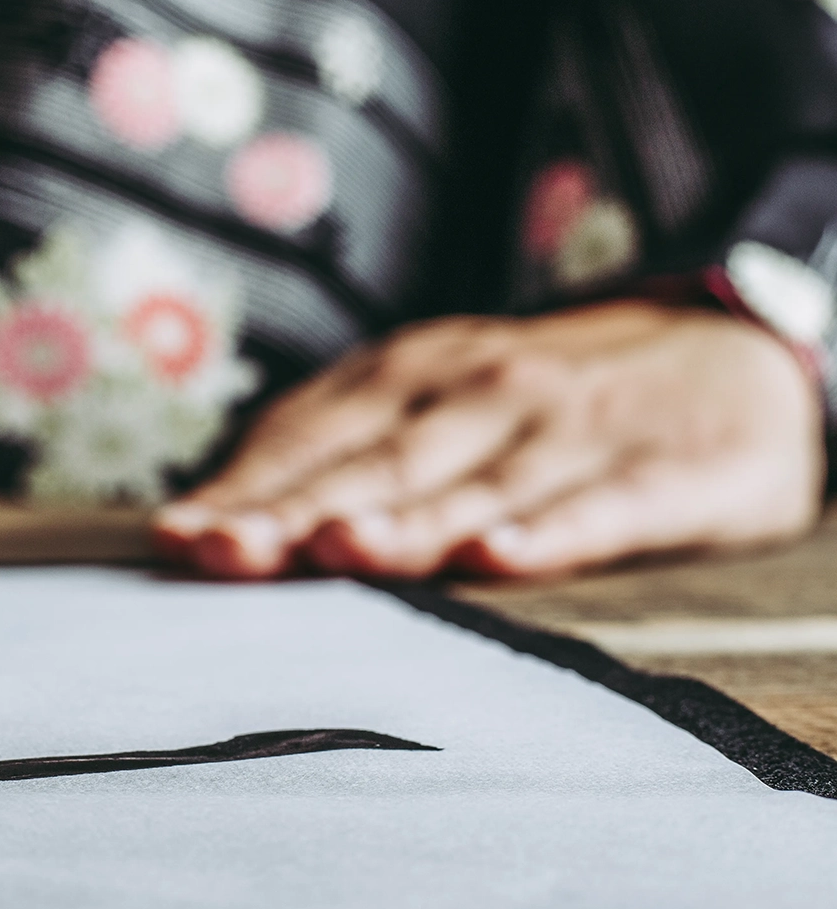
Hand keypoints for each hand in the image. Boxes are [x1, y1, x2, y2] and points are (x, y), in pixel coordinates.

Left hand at [153, 301, 824, 578]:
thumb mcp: (435, 402)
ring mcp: (565, 428)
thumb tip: (222, 519)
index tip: (178, 536)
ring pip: (469, 484)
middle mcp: (474, 392)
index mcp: (407, 376)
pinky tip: (497, 556)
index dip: (243, 489)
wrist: (731, 352)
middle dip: (292, 508)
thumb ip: (344, 456)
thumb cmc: (539, 401)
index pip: (309, 438)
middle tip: (222, 550)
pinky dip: (546, 532)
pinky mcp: (660, 469)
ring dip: (401, 520)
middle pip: (372, 462)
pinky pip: (596, 507)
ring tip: (337, 549)